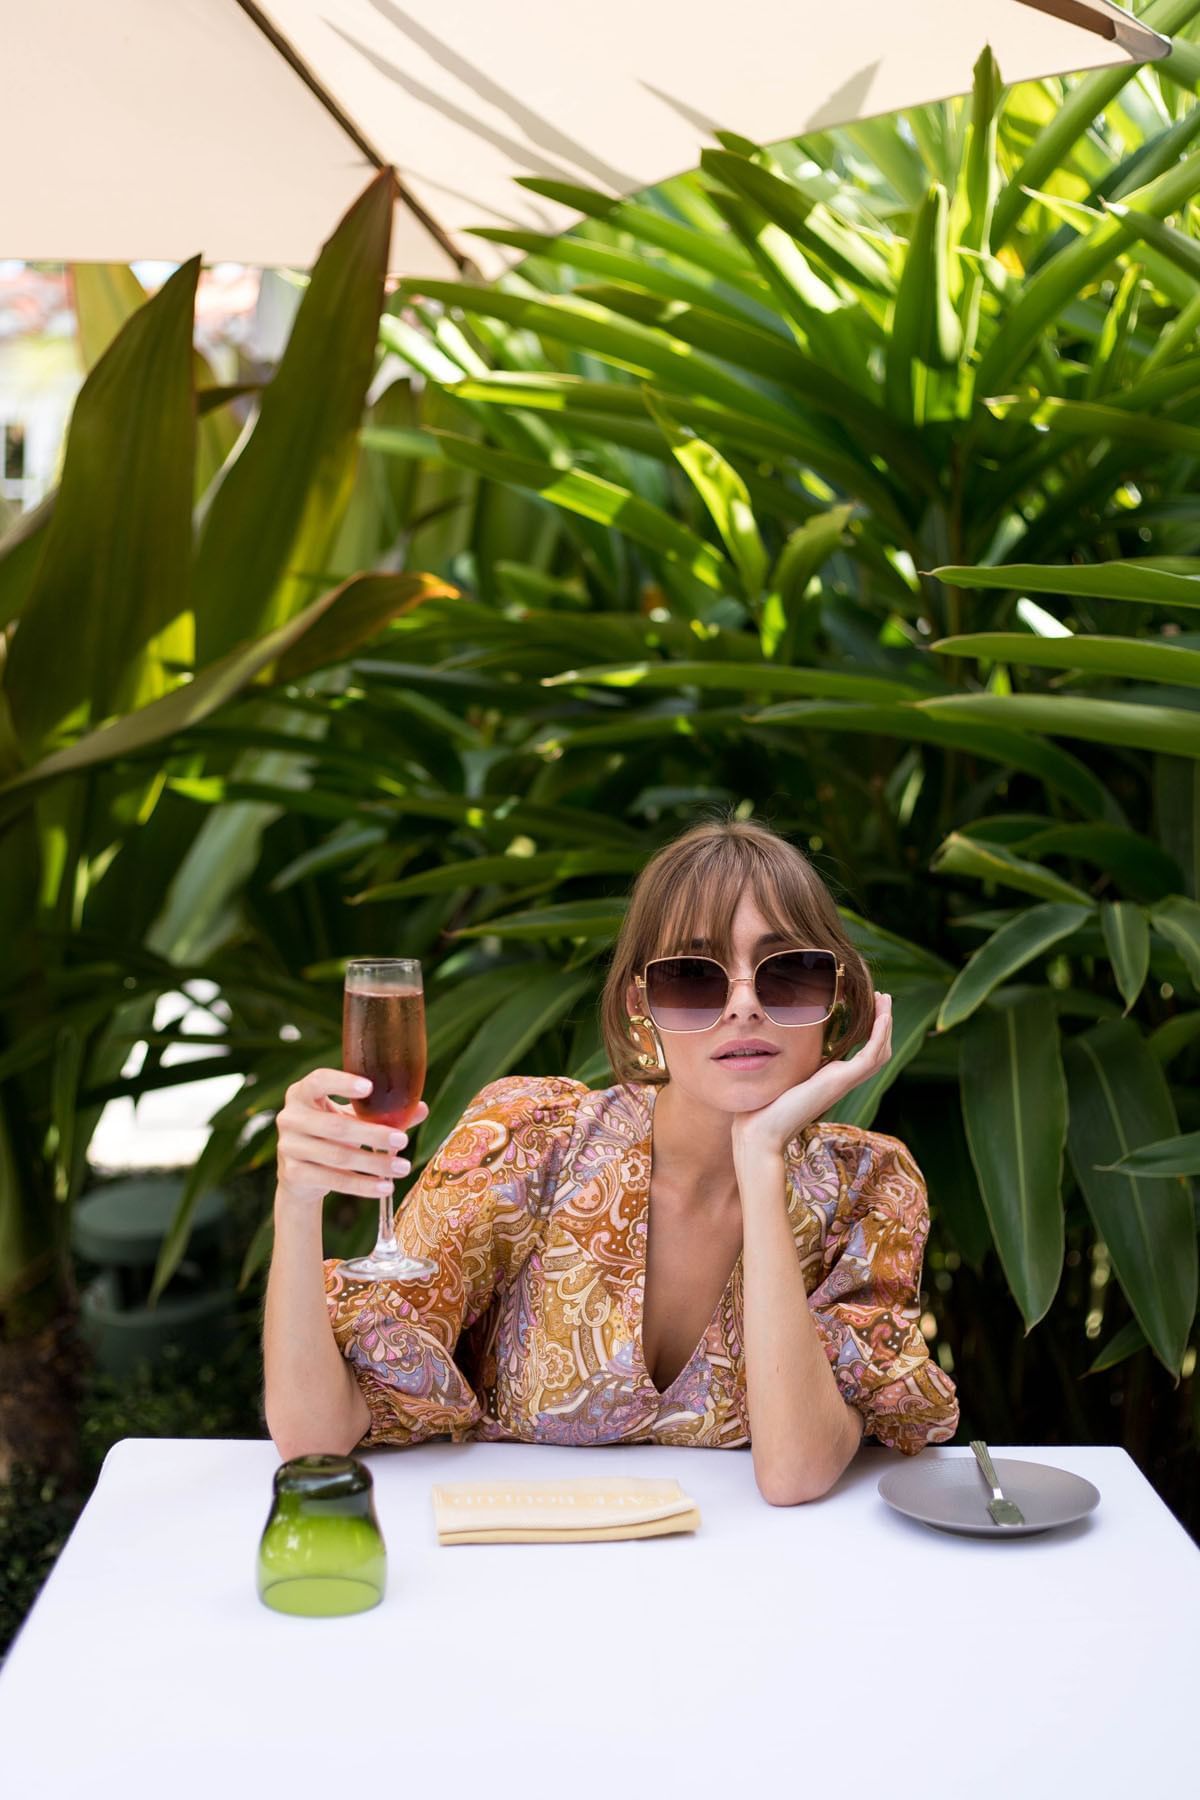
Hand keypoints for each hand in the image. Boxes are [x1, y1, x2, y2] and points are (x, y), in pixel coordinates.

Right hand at [275, 1067, 429, 1206]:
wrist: (300, 1173)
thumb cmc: (330, 1133)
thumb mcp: (350, 1117)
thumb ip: (381, 1111)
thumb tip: (421, 1109)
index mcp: (302, 1092)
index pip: (318, 1081)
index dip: (342, 1083)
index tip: (369, 1087)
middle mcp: (290, 1117)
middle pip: (335, 1127)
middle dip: (372, 1135)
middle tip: (403, 1140)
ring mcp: (288, 1147)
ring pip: (337, 1156)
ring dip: (374, 1163)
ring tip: (402, 1168)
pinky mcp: (293, 1173)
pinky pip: (333, 1180)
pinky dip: (362, 1186)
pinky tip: (384, 1187)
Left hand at [730, 992, 893, 1161]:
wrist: (763, 1128)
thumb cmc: (766, 1104)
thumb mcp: (783, 1072)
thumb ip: (790, 1058)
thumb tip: (778, 1038)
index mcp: (832, 1078)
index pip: (865, 1054)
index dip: (873, 1031)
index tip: (872, 1007)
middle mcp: (842, 1080)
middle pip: (879, 1051)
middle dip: (884, 1024)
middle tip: (885, 998)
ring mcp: (844, 1081)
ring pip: (880, 1052)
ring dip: (885, 1024)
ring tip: (886, 1000)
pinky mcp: (840, 1081)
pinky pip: (870, 1057)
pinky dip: (879, 1036)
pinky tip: (882, 1017)